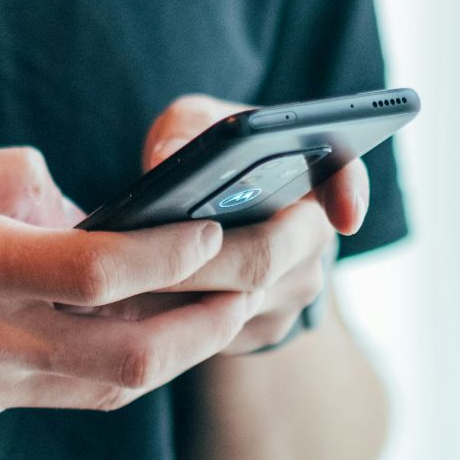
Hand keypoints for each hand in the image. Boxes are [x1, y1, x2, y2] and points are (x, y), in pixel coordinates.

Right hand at [0, 147, 261, 441]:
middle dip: (216, 317)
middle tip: (268, 274)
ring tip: (227, 307)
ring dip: (180, 349)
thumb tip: (78, 198)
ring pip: (110, 389)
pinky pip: (57, 396)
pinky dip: (106, 365)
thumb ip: (6, 181)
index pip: (102, 270)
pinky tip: (131, 332)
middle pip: (135, 354)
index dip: (177, 252)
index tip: (224, 224)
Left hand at [81, 94, 369, 354]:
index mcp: (309, 175)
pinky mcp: (260, 331)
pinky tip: (121, 307)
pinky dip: (168, 319)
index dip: (349, 194)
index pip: (344, 175)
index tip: (344, 215)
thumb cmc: (204, 157)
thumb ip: (185, 129)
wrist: (210, 217)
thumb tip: (168, 160)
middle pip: (266, 256)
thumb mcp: (194, 126)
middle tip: (138, 255)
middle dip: (199, 258)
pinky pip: (216, 333)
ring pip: (236, 302)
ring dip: (175, 294)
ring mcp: (291, 292)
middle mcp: (312, 238)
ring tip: (110, 282)